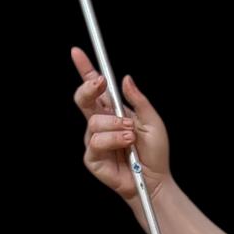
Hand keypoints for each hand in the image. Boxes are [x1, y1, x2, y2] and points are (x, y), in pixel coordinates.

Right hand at [71, 46, 169, 203]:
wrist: (155, 181)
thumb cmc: (154, 153)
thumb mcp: (152, 121)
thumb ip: (139, 101)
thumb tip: (125, 79)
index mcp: (112, 111)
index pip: (94, 88)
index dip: (84, 69)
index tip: (77, 52)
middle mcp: (101, 124)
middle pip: (83, 98)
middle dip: (89, 87)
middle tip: (101, 84)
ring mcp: (95, 141)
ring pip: (94, 122)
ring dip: (115, 126)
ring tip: (131, 136)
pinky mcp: (93, 159)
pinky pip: (96, 143)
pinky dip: (113, 141)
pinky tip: (126, 146)